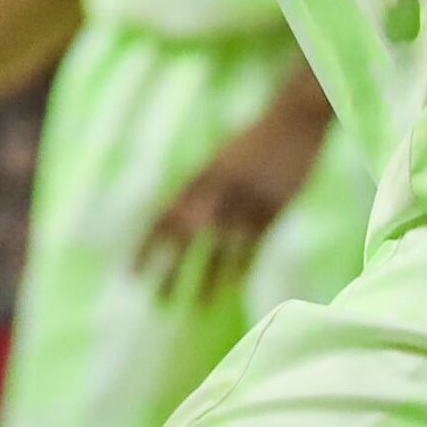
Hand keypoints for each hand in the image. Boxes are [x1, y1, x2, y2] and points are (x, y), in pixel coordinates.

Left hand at [133, 93, 334, 312]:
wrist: (293, 120)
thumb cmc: (253, 141)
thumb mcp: (219, 159)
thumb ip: (200, 188)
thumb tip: (183, 220)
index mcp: (198, 176)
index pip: (164, 218)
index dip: (147, 248)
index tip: (132, 274)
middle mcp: (217, 190)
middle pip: (186, 238)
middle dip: (169, 270)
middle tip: (157, 300)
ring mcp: (246, 200)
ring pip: (221, 249)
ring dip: (208, 280)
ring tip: (196, 306)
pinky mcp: (274, 208)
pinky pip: (253, 245)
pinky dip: (241, 267)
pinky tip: (232, 287)